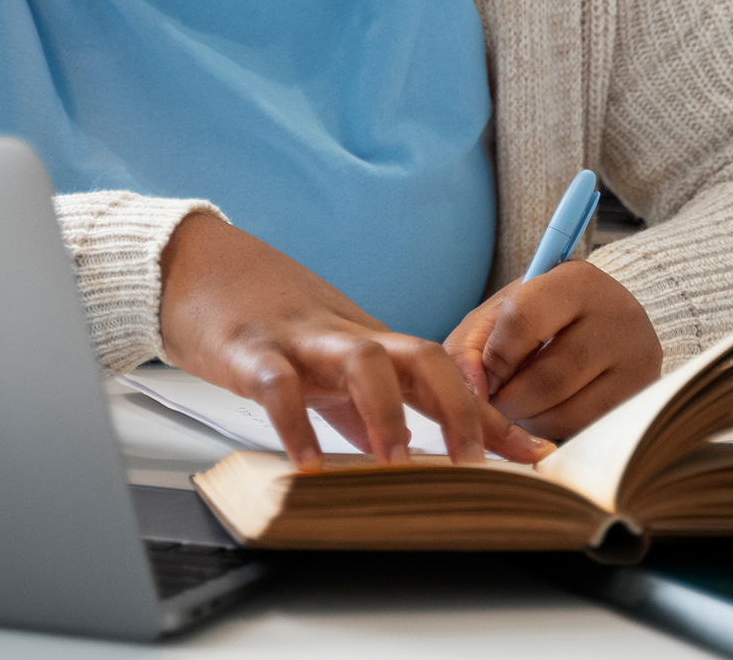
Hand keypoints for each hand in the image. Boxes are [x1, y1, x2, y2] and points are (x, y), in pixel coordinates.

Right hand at [159, 213, 554, 470]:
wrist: (194, 264)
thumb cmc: (261, 315)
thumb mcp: (320, 361)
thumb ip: (358, 408)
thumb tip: (396, 455)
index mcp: (368, 341)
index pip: (445, 372)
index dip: (492, 416)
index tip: (537, 458)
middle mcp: (345, 336)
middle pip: (420, 354)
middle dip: (459, 407)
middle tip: (480, 465)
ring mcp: (300, 340)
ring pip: (361, 361)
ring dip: (387, 414)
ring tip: (399, 468)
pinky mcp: (250, 349)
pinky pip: (279, 385)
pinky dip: (294, 424)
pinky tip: (305, 466)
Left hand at [443, 261, 661, 441]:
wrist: (600, 322)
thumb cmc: (538, 319)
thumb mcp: (500, 315)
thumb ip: (471, 347)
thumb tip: (474, 393)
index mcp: (576, 280)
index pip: (523, 320)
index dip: (494, 359)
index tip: (484, 377)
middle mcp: (618, 314)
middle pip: (547, 378)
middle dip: (509, 401)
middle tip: (497, 403)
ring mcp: (639, 358)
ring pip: (568, 412)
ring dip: (530, 422)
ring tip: (522, 407)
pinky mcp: (645, 395)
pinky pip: (588, 431)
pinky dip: (557, 431)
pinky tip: (549, 414)